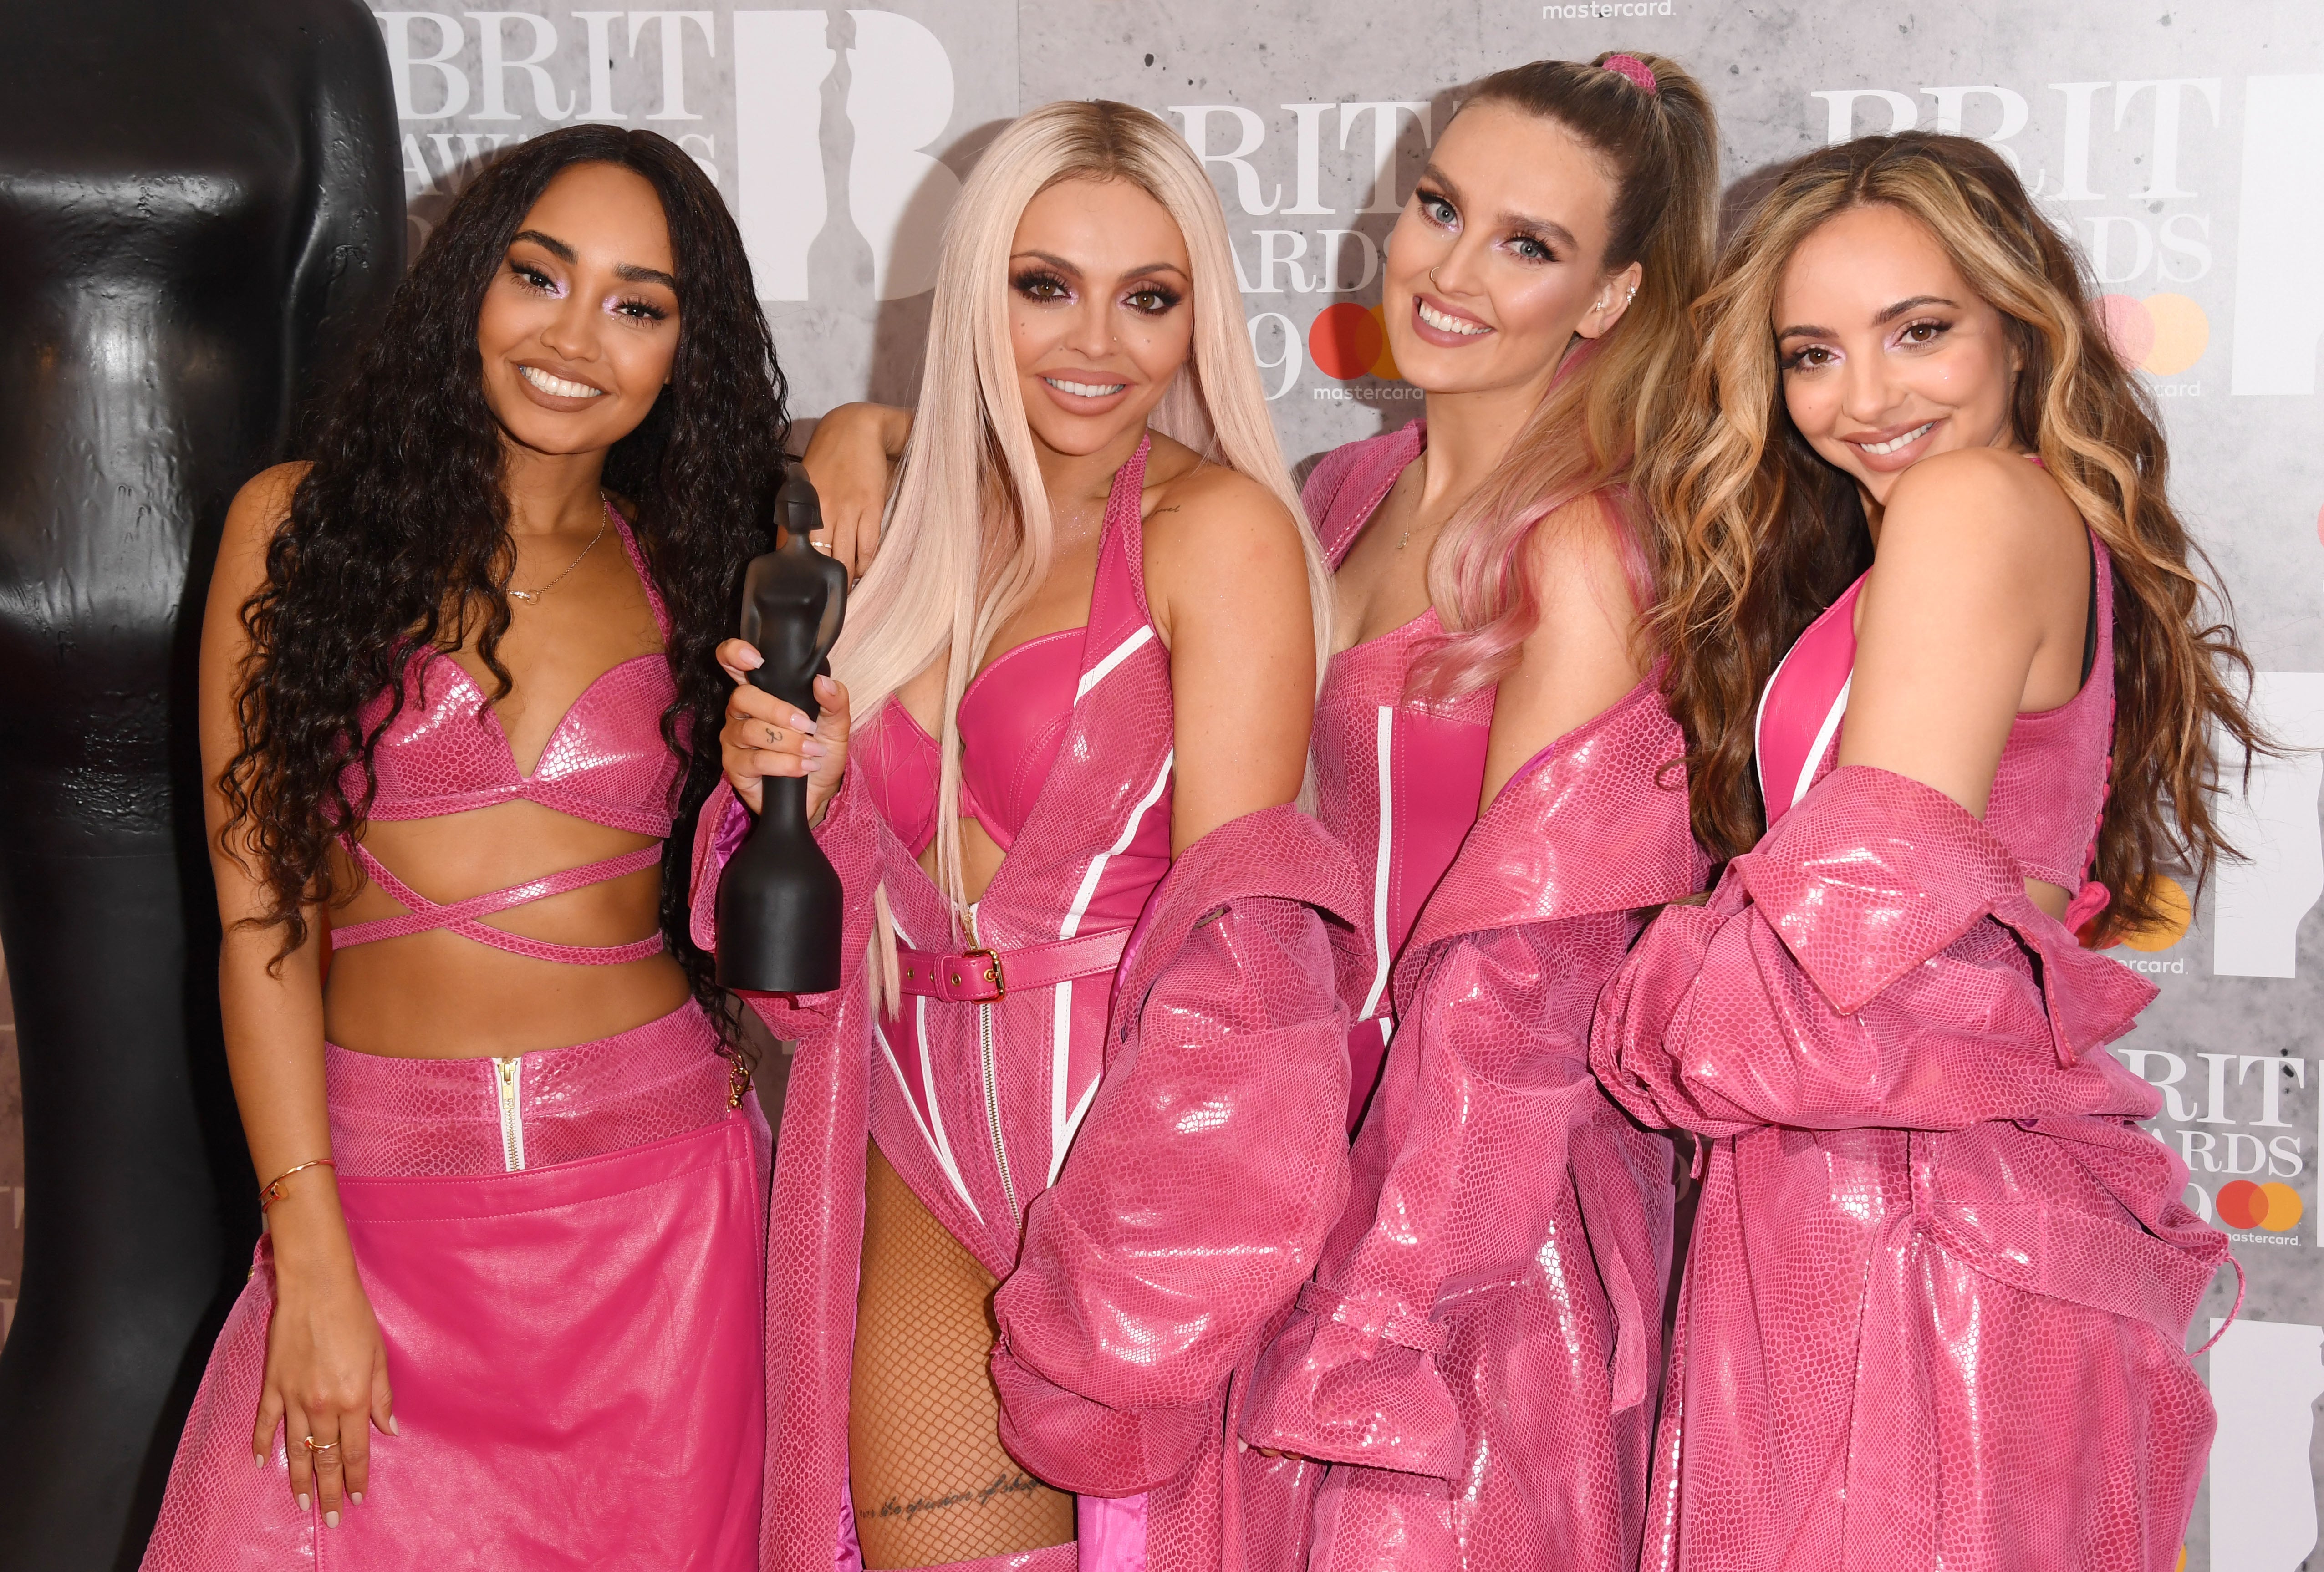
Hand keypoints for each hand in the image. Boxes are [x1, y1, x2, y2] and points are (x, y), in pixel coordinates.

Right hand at [255, 1183, 392, 1525]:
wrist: (317, 1289)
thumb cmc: (354, 1317)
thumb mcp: (379, 1356)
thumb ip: (382, 1396)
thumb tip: (388, 1430)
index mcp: (354, 1399)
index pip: (357, 1450)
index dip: (358, 1477)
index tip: (358, 1497)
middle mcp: (323, 1405)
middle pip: (327, 1458)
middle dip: (330, 1490)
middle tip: (331, 1517)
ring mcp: (294, 1398)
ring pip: (298, 1449)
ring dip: (300, 1478)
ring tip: (303, 1502)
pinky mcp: (273, 1386)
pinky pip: (266, 1424)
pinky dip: (264, 1445)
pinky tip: (262, 1464)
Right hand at [719, 638, 850, 822]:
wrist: (818, 792)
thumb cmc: (820, 750)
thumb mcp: (836, 724)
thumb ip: (834, 700)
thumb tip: (822, 682)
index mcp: (762, 691)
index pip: (733, 663)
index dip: (735, 654)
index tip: (755, 659)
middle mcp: (741, 712)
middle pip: (743, 697)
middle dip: (778, 711)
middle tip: (807, 726)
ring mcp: (735, 739)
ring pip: (752, 731)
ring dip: (789, 742)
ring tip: (813, 751)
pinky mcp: (735, 767)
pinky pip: (755, 761)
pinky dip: (785, 764)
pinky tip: (803, 767)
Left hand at [798, 402, 910, 578]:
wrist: (855, 430)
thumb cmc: (828, 462)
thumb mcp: (805, 488)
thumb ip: (800, 519)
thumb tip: (798, 555)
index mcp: (800, 507)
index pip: (794, 552)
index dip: (801, 576)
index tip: (806, 592)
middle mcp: (820, 511)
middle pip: (823, 562)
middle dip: (827, 583)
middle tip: (831, 599)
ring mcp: (847, 510)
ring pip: (846, 559)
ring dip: (849, 578)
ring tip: (850, 589)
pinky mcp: (871, 507)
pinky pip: (869, 547)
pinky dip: (867, 564)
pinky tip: (866, 570)